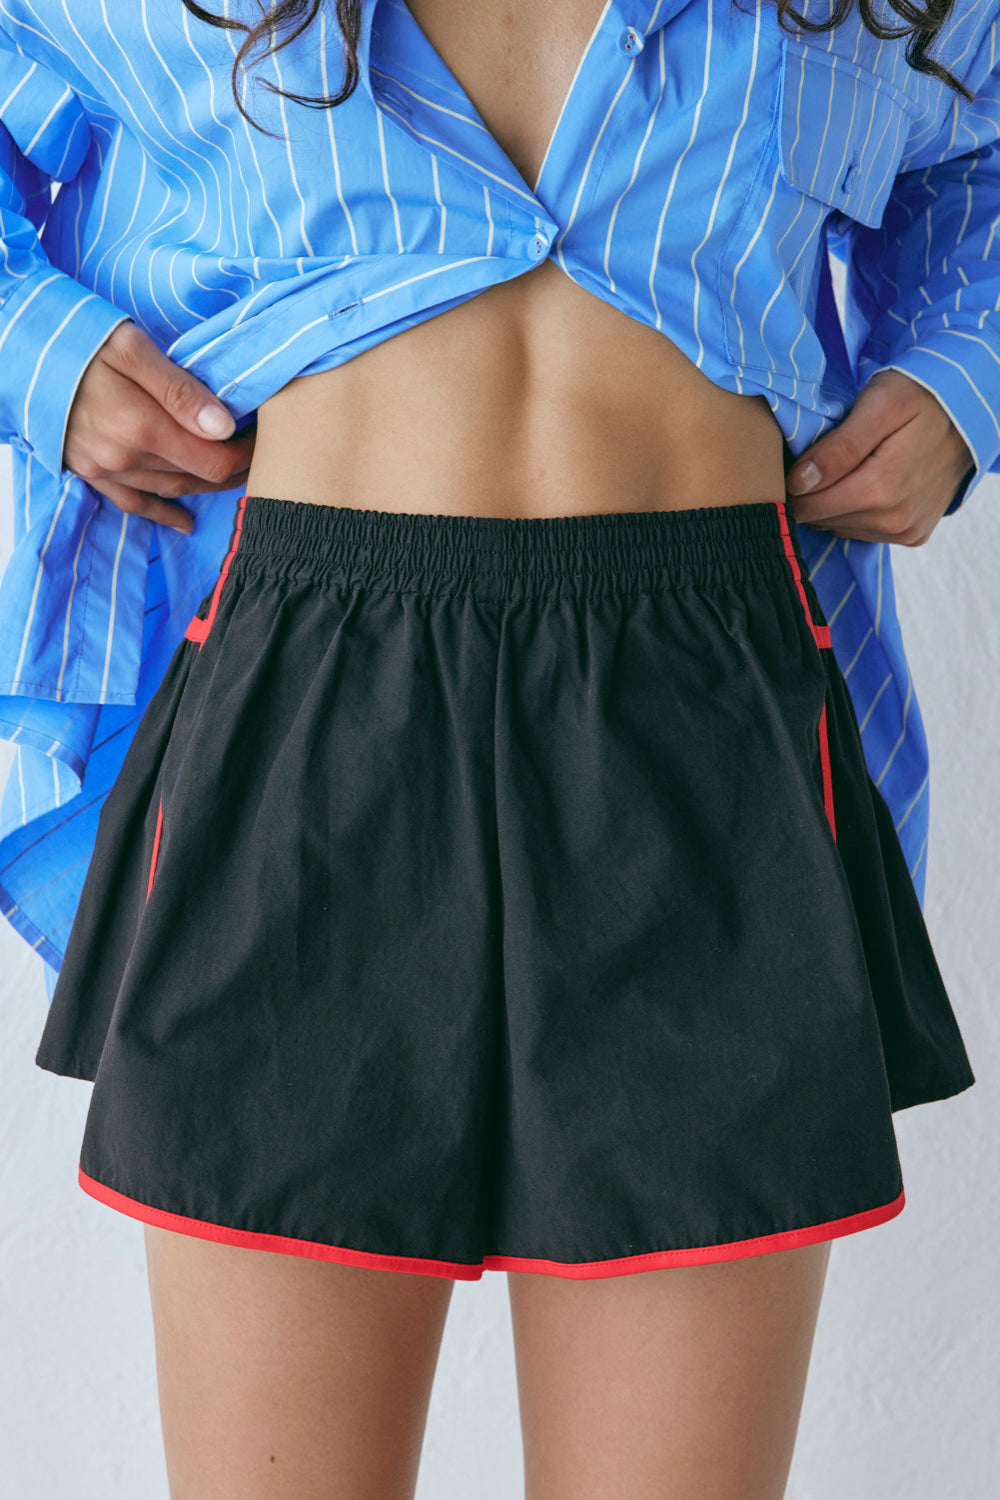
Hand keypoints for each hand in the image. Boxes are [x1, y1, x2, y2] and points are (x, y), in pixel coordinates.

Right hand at [62, 319, 256, 533]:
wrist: (15, 348)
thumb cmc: (76, 338)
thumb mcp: (131, 348)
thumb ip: (180, 389)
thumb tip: (224, 427)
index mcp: (142, 426)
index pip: (215, 460)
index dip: (246, 456)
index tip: (264, 440)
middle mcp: (124, 457)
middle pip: (198, 478)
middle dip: (233, 468)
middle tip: (258, 454)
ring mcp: (104, 469)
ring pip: (172, 490)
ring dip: (205, 487)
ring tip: (234, 476)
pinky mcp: (88, 472)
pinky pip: (134, 504)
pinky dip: (163, 513)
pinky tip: (185, 522)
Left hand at [784, 368, 974, 544]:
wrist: (972, 412)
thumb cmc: (921, 397)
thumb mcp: (878, 406)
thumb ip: (838, 447)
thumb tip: (799, 482)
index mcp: (879, 490)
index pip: (806, 506)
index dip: (795, 482)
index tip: (801, 457)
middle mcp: (893, 521)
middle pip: (822, 519)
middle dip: (815, 491)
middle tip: (828, 457)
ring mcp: (905, 531)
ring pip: (841, 527)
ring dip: (837, 501)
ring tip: (852, 467)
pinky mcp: (913, 535)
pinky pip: (864, 532)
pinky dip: (858, 511)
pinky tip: (869, 483)